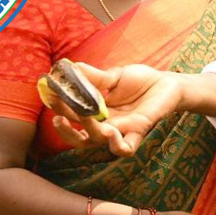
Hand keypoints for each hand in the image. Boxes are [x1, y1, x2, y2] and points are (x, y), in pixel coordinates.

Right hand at [49, 62, 184, 156]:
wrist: (166, 83)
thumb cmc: (139, 81)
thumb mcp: (112, 76)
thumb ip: (93, 76)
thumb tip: (69, 66)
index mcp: (96, 113)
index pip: (72, 117)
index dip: (59, 110)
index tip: (49, 97)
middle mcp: (105, 126)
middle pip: (80, 138)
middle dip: (66, 130)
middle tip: (57, 117)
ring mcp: (121, 131)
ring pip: (99, 143)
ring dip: (89, 133)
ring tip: (84, 117)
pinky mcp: (138, 131)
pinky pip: (127, 148)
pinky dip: (118, 146)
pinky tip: (111, 133)